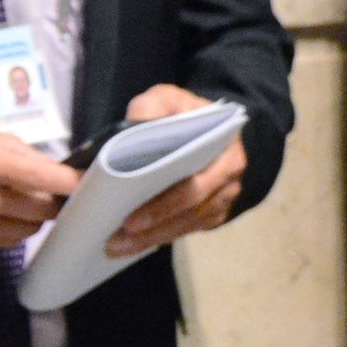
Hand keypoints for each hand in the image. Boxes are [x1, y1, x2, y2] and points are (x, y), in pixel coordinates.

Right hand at [0, 127, 77, 251]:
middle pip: (45, 209)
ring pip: (29, 230)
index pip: (48, 178)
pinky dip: (14, 230)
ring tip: (28, 203)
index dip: (73, 182)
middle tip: (54, 191)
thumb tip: (49, 166)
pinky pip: (5, 243)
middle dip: (55, 200)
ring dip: (36, 218)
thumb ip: (16, 150)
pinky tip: (7, 217)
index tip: (87, 182)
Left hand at [108, 84, 245, 256]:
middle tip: (115, 240)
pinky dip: (161, 238)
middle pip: (192, 210)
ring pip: (189, 224)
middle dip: (153, 228)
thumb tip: (137, 123)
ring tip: (115, 248)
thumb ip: (152, 105)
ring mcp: (225, 196)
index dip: (165, 205)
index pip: (196, 184)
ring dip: (153, 239)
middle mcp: (230, 175)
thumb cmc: (186, 114)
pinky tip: (133, 244)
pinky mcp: (215, 210)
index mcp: (224, 148)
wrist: (210, 127)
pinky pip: (189, 229)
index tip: (130, 219)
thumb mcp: (169, 98)